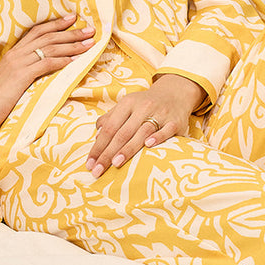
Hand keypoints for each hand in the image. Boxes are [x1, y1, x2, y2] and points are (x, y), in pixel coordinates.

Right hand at [0, 13, 94, 135]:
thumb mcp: (12, 78)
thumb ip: (25, 69)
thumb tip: (42, 67)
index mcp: (14, 52)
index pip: (37, 31)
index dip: (56, 23)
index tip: (73, 18)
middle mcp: (17, 54)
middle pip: (48, 37)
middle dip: (71, 32)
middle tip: (90, 29)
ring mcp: (19, 63)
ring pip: (50, 48)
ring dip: (72, 45)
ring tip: (89, 43)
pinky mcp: (21, 75)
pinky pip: (45, 64)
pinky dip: (61, 61)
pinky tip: (75, 60)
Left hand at [86, 73, 204, 176]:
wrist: (175, 93)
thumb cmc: (145, 104)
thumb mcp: (127, 105)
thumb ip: (111, 118)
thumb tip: (97, 136)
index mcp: (127, 103)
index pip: (109, 127)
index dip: (98, 146)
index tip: (90, 163)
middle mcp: (143, 107)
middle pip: (122, 133)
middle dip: (108, 153)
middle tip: (97, 170)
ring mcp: (160, 114)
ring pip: (141, 132)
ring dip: (128, 149)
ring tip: (115, 163)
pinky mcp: (175, 122)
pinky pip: (166, 130)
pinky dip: (157, 137)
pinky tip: (148, 146)